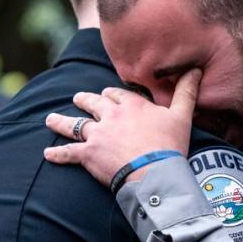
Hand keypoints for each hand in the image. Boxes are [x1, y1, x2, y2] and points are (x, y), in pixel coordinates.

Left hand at [43, 69, 199, 185]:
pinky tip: (47, 154)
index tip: (108, 95)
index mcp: (131, 104)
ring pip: (74, 125)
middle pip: (93, 104)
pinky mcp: (88, 154)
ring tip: (50, 119)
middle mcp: (110, 116)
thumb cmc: (170, 145)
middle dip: (85, 101)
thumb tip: (195, 69)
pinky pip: (68, 153)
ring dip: (61, 122)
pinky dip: (57, 154)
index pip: (117, 94)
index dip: (112, 95)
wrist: (155, 172)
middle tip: (78, 98)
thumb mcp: (182, 115)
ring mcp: (97, 135)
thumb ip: (186, 91)